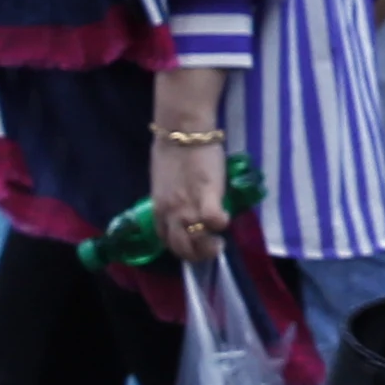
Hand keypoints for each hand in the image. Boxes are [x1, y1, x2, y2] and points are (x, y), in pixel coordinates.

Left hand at [150, 135, 231, 264]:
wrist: (182, 130)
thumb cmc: (173, 150)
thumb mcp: (163, 182)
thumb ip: (169, 198)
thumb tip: (180, 205)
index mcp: (158, 209)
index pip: (166, 240)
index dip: (181, 247)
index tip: (193, 244)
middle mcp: (170, 213)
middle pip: (181, 248)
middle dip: (197, 255)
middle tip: (210, 247)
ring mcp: (187, 207)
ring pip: (197, 242)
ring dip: (210, 247)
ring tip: (220, 241)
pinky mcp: (207, 196)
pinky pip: (214, 221)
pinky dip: (221, 224)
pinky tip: (226, 219)